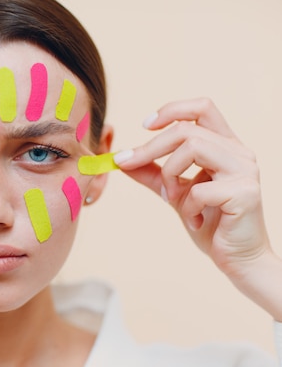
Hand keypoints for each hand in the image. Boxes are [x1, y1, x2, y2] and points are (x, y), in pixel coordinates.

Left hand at [114, 98, 281, 319]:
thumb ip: (152, 174)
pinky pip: (200, 188)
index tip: (143, 126)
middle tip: (130, 164)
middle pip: (187, 129)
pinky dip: (188, 205)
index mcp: (226, 146)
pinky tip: (194, 221)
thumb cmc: (210, 223)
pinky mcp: (245, 193)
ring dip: (170, 174)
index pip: (202, 107)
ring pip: (193, 148)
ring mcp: (245, 170)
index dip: (171, 110)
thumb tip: (122, 158)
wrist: (237, 259)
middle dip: (151, 147)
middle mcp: (239, 152)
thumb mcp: (176, 194)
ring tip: (173, 199)